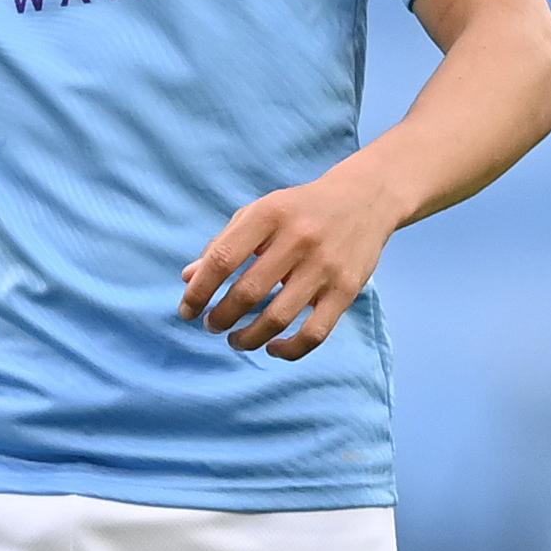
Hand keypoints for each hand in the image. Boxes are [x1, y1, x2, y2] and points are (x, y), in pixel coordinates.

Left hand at [177, 166, 402, 360]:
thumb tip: (188, 278)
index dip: (199, 290)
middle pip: (248, 292)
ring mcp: (324, 267)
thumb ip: (223, 243)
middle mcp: (297, 240)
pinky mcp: (347, 291)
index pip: (222, 259)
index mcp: (268, 215)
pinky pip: (315, 333)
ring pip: (278, 317)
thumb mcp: (257, 213)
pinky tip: (272, 348)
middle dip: (221, 317)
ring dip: (249, 337)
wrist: (362, 200)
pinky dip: (290, 349)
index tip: (187, 310)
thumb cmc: (297, 210)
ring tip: (235, 340)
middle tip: (212, 325)